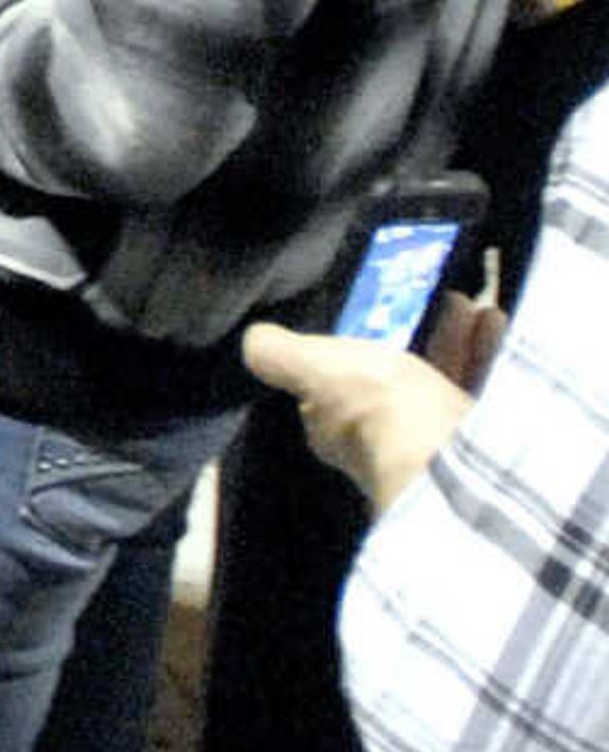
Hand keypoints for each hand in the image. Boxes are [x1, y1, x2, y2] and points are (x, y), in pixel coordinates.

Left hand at [243, 308, 489, 512]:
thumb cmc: (372, 403)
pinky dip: (488, 353)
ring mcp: (441, 444)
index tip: (377, 313)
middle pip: (402, 378)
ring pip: (446, 380)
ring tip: (470, 301)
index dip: (356, 352)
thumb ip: (278, 355)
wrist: (448, 452)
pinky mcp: (485, 441)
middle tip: (440, 298)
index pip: (341, 387)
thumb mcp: (312, 367)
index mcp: (341, 426)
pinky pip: (484, 389)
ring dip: (456, 338)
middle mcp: (389, 440)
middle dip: (422, 335)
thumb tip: (254, 342)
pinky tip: (496, 319)